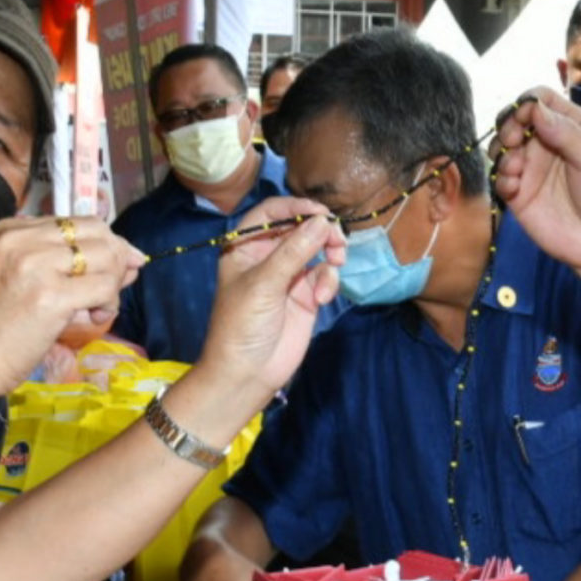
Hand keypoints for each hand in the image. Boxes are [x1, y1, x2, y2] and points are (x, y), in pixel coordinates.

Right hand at [0, 214, 143, 401]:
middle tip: (109, 290)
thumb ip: (66, 263)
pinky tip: (93, 317)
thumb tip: (129, 258)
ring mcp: (36, 265)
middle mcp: (22, 239)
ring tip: (96, 308)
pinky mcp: (50, 296)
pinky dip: (109, 303)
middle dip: (116, 260)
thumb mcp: (19, 277)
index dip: (106, 244)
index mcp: (11, 229)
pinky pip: (104, 287)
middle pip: (97, 232)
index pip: (78, 222)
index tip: (115, 269)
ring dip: (113, 284)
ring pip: (106, 257)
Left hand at [198, 198, 343, 400]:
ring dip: (330, 253)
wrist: (247, 373)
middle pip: (299, 228)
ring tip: (338, 261)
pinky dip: (329, 282)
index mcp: (245, 246)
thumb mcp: (264, 283)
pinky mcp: (306, 296)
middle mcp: (267, 256)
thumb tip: (323, 221)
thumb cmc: (242, 324)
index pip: (271, 212)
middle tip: (338, 238)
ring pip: (317, 250)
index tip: (320, 213)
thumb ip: (294, 250)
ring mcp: (288, 276)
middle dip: (320, 231)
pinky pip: (324, 276)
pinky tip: (322, 298)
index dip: (296, 207)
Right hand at [488, 88, 580, 274]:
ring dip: (500, 150)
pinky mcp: (520, 195)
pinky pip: (499, 178)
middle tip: (513, 139)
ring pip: (501, 146)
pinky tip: (514, 187)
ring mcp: (532, 169)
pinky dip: (500, 177)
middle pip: (514, 119)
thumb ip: (567, 133)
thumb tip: (535, 109)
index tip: (526, 117)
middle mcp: (547, 143)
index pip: (541, 100)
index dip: (528, 103)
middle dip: (507, 124)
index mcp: (571, 127)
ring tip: (515, 167)